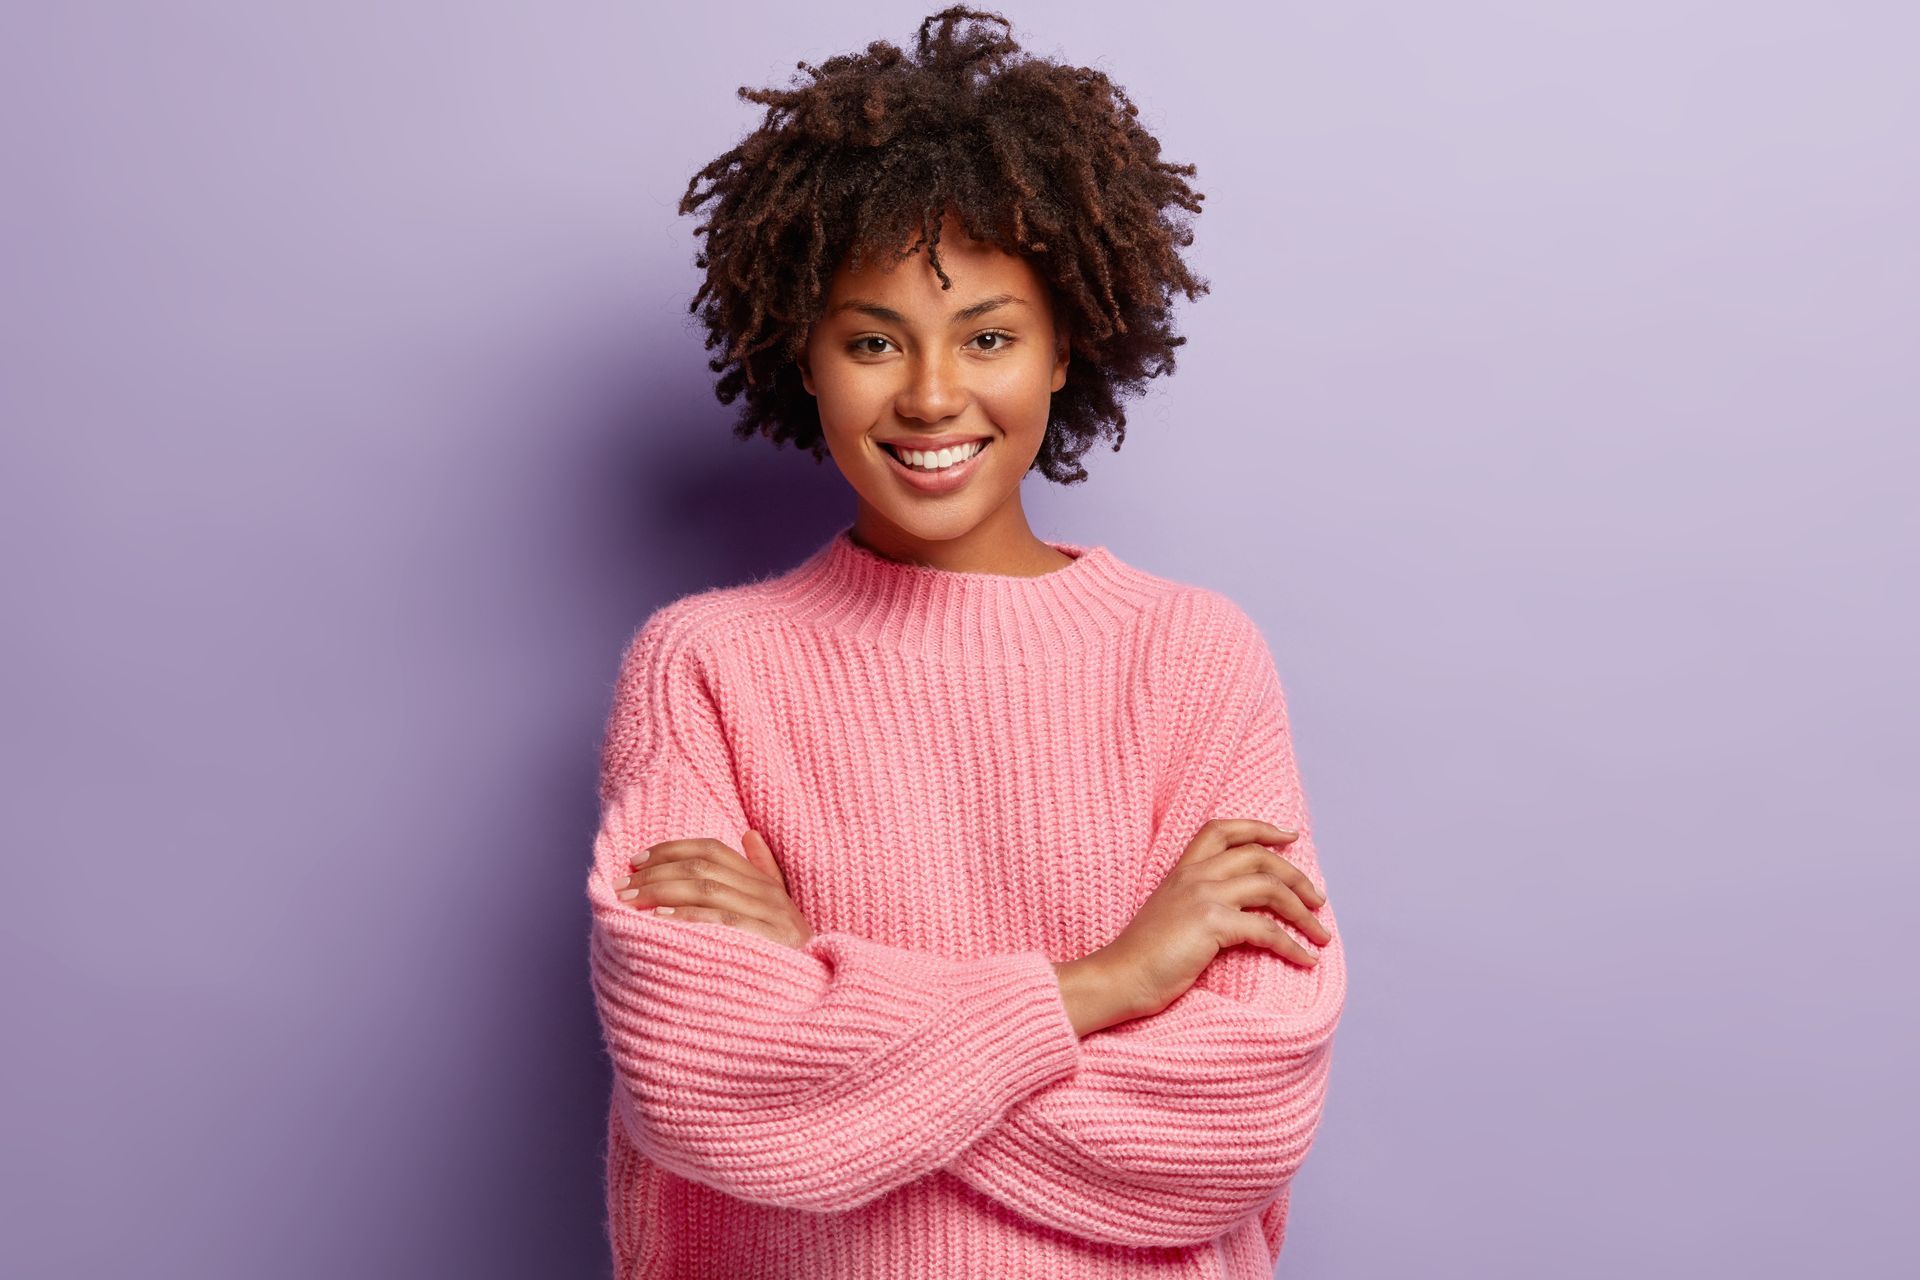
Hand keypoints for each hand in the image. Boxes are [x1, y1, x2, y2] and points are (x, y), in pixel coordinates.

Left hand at [615, 829, 814, 949]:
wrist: (816, 996)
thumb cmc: (788, 956)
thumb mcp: (778, 911)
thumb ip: (764, 872)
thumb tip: (749, 834)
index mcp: (765, 883)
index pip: (713, 850)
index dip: (671, 850)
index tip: (636, 861)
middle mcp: (768, 895)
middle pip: (703, 868)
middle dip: (656, 873)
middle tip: (621, 886)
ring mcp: (769, 917)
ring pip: (707, 889)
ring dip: (662, 891)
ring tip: (630, 901)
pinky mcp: (765, 941)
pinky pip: (719, 920)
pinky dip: (687, 915)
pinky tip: (659, 918)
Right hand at [1098, 819, 1329, 1018]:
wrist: (1118, 977)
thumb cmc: (1141, 958)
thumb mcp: (1168, 916)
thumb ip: (1195, 903)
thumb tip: (1235, 913)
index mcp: (1181, 871)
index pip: (1222, 830)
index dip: (1260, 828)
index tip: (1289, 837)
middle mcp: (1193, 875)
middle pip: (1258, 856)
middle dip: (1296, 876)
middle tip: (1318, 899)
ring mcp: (1202, 896)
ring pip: (1269, 888)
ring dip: (1303, 911)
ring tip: (1321, 933)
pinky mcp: (1210, 923)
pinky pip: (1267, 930)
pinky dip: (1293, 945)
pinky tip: (1306, 960)